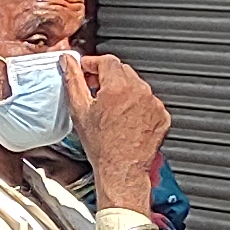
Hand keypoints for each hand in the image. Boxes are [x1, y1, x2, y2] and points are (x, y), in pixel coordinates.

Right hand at [66, 47, 170, 208]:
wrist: (121, 170)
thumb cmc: (102, 146)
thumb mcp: (80, 110)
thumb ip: (73, 80)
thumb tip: (68, 61)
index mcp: (118, 87)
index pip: (107, 60)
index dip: (93, 64)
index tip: (87, 69)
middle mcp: (139, 91)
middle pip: (122, 71)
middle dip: (108, 77)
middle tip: (95, 90)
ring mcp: (153, 103)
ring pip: (136, 86)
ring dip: (124, 91)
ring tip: (111, 111)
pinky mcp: (162, 115)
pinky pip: (148, 101)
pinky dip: (138, 105)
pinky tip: (126, 120)